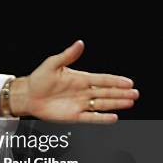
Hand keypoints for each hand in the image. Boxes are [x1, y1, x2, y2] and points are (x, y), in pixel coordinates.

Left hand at [9, 40, 138, 122]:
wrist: (27, 96)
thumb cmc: (38, 79)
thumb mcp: (52, 64)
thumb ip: (68, 55)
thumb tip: (80, 43)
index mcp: (80, 79)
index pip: (102, 79)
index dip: (116, 81)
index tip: (129, 82)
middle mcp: (83, 92)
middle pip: (106, 92)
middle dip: (121, 93)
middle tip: (135, 93)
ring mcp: (80, 104)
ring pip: (102, 104)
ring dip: (116, 103)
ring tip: (130, 102)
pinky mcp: (74, 116)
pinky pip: (91, 118)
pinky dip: (102, 118)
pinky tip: (114, 117)